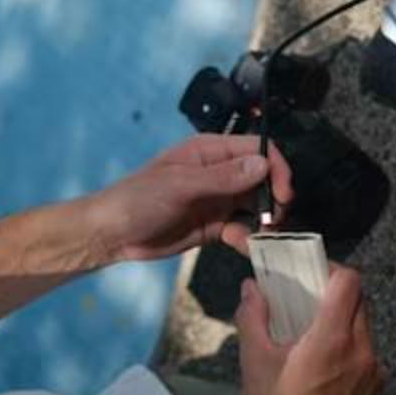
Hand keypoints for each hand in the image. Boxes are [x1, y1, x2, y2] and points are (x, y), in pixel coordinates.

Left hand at [89, 134, 293, 263]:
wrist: (112, 235)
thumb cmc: (138, 199)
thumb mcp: (181, 185)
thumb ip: (223, 177)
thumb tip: (263, 165)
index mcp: (211, 152)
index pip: (258, 150)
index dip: (276, 168)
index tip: (284, 194)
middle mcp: (220, 173)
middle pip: (264, 178)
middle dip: (274, 199)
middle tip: (275, 220)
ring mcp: (219, 199)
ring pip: (257, 205)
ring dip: (264, 221)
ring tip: (259, 236)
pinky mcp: (215, 225)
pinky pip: (243, 228)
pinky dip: (248, 237)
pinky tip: (239, 244)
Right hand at [236, 264, 382, 394]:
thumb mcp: (254, 361)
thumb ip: (253, 316)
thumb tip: (251, 288)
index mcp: (331, 340)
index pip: (349, 282)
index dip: (331, 270)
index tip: (311, 274)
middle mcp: (360, 351)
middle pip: (359, 300)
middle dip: (334, 294)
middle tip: (308, 299)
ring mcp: (373, 371)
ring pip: (364, 325)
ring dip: (343, 319)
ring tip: (315, 331)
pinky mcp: (376, 387)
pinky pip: (368, 350)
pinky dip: (350, 345)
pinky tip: (326, 360)